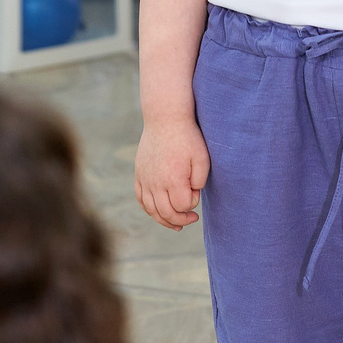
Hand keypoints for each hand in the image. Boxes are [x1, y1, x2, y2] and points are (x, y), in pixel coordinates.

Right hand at [135, 115, 209, 231]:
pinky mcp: (139, 174)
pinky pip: (141, 199)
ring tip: (176, 224)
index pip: (182, 206)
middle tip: (192, 218)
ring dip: (164, 220)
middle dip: (180, 219)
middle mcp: (156, 183)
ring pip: (151, 210)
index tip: (196, 191)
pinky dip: (149, 209)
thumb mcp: (202, 158)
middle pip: (166, 213)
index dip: (192, 204)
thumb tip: (190, 196)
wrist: (165, 119)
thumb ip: (199, 182)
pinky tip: (158, 212)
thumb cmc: (187, 138)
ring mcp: (145, 179)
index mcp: (173, 179)